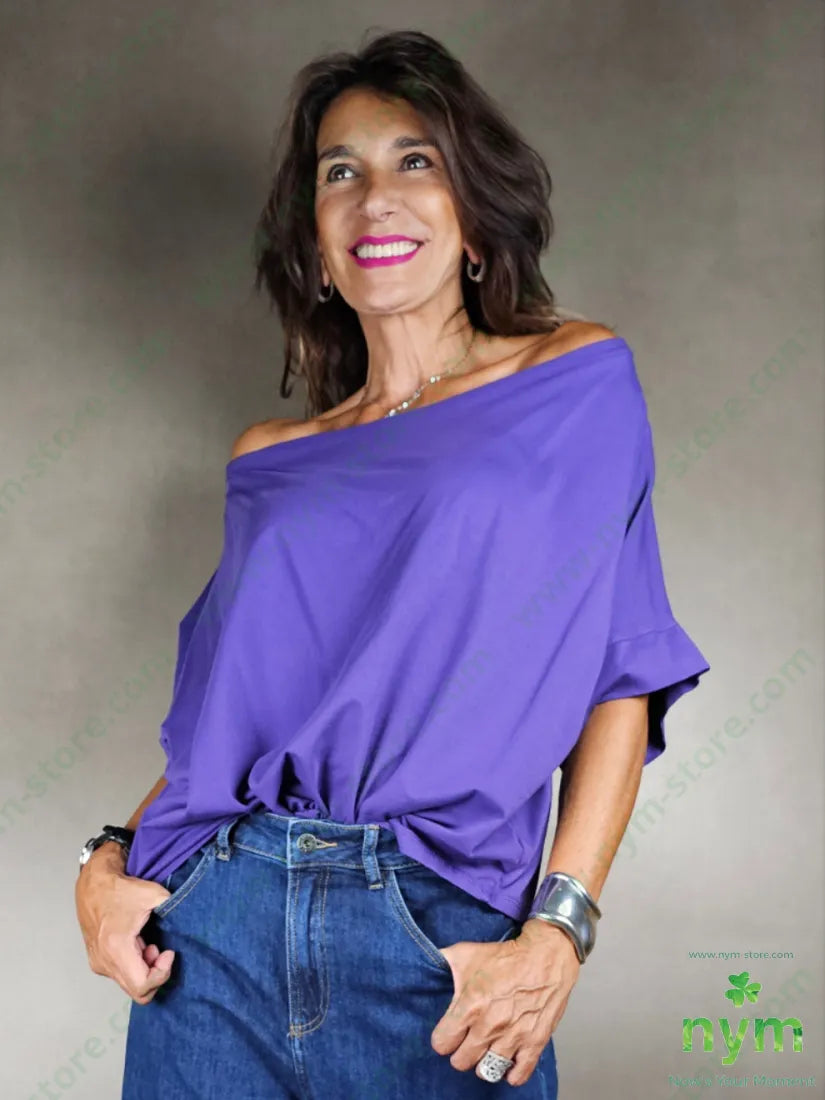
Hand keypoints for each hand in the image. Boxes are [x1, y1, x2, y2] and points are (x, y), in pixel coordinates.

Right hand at [75, 851, 175, 1003]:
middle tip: (162, 951)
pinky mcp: (98, 961)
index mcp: (116, 949)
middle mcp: (104, 962)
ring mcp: (99, 964)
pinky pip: (122, 975)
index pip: (142, 985)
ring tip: (150, 944)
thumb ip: (173, 907)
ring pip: (130, 984)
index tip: (169, 953)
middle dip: (156, 973)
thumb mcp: (153, 894)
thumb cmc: (118, 889)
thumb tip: (189, 917)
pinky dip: (136, 965)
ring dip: (146, 969)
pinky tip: (140, 944)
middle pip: (137, 991)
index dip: (162, 973)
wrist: (93, 884)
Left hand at [430, 919, 580, 1086]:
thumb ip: (442, 962)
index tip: (449, 1033)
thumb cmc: (505, 956)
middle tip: (467, 1041)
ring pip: (486, 1071)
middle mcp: (490, 1025)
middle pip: (461, 1061)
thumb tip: (421, 963)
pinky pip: (518, 1075)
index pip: (442, 1043)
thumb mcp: (467, 953)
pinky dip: (511, 1073)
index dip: (443, 1039)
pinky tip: (507, 1060)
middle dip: (461, 1052)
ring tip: (485, 1050)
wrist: (545, 955)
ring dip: (483, 1062)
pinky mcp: (534, 1042)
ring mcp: (513, 1036)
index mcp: (470, 1004)